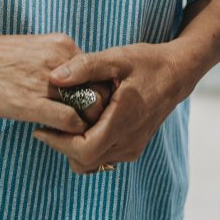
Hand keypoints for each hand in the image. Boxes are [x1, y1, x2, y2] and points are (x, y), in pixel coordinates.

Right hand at [0, 29, 111, 132]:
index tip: (88, 107)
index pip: (99, 72)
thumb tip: (72, 86)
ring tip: (71, 133)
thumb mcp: (34, 51)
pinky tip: (50, 133)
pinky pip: (69, 121)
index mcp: (63, 45)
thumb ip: (56, 65)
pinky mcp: (31, 103)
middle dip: (97, 110)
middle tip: (85, 125)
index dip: (97, 92)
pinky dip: (68, 133)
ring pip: (90, 106)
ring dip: (85, 124)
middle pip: (101, 89)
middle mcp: (62, 60)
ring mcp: (47, 81)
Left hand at [33, 42, 192, 174]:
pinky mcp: (134, 146)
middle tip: (49, 123)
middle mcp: (128, 142)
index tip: (42, 127)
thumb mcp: (117, 57)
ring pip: (93, 162)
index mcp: (123, 121)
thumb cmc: (148, 62)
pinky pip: (104, 157)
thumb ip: (85, 66)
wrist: (177, 73)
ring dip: (75, 148)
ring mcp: (132, 147)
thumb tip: (54, 77)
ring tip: (64, 122)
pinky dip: (89, 147)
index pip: (84, 150)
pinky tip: (84, 123)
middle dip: (62, 145)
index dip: (59, 142)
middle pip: (85, 161)